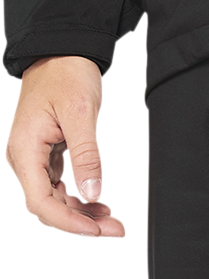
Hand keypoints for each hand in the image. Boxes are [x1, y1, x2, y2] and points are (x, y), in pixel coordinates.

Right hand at [5, 55, 124, 235]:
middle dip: (80, 222)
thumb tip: (92, 194)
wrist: (62, 48)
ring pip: (53, 197)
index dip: (68, 222)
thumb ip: (86, 155)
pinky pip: (58, 183)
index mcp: (24, 149)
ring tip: (111, 219)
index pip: (41, 202)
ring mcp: (33, 156)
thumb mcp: (81, 111)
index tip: (96, 230)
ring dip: (80, 211)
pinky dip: (77, 195)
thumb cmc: (67, 72)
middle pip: (47, 205)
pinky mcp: (45, 151)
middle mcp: (23, 157)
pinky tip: (97, 200)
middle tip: (115, 229)